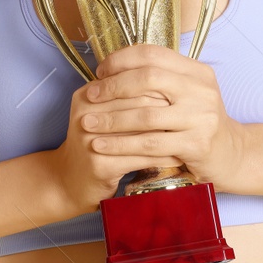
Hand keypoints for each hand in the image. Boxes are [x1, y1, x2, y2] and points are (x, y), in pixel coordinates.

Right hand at [48, 73, 182, 214]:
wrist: (69, 182)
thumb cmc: (97, 144)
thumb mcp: (106, 114)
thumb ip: (128, 95)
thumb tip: (170, 79)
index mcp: (88, 94)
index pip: (133, 82)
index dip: (161, 88)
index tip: (184, 94)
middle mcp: (86, 113)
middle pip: (138, 104)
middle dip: (168, 110)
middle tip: (193, 113)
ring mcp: (90, 138)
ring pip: (142, 130)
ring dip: (170, 134)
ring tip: (190, 133)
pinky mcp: (99, 163)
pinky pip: (140, 156)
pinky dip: (162, 157)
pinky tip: (179, 157)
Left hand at [80, 42, 247, 190]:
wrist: (230, 155)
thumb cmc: (197, 122)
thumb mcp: (186, 93)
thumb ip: (159, 79)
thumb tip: (112, 68)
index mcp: (197, 71)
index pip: (153, 54)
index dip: (122, 60)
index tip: (100, 71)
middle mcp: (202, 89)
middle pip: (148, 78)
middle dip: (113, 87)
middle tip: (90, 95)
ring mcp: (202, 117)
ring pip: (146, 114)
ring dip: (111, 119)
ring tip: (87, 122)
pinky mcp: (197, 144)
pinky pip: (150, 144)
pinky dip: (121, 145)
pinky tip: (101, 146)